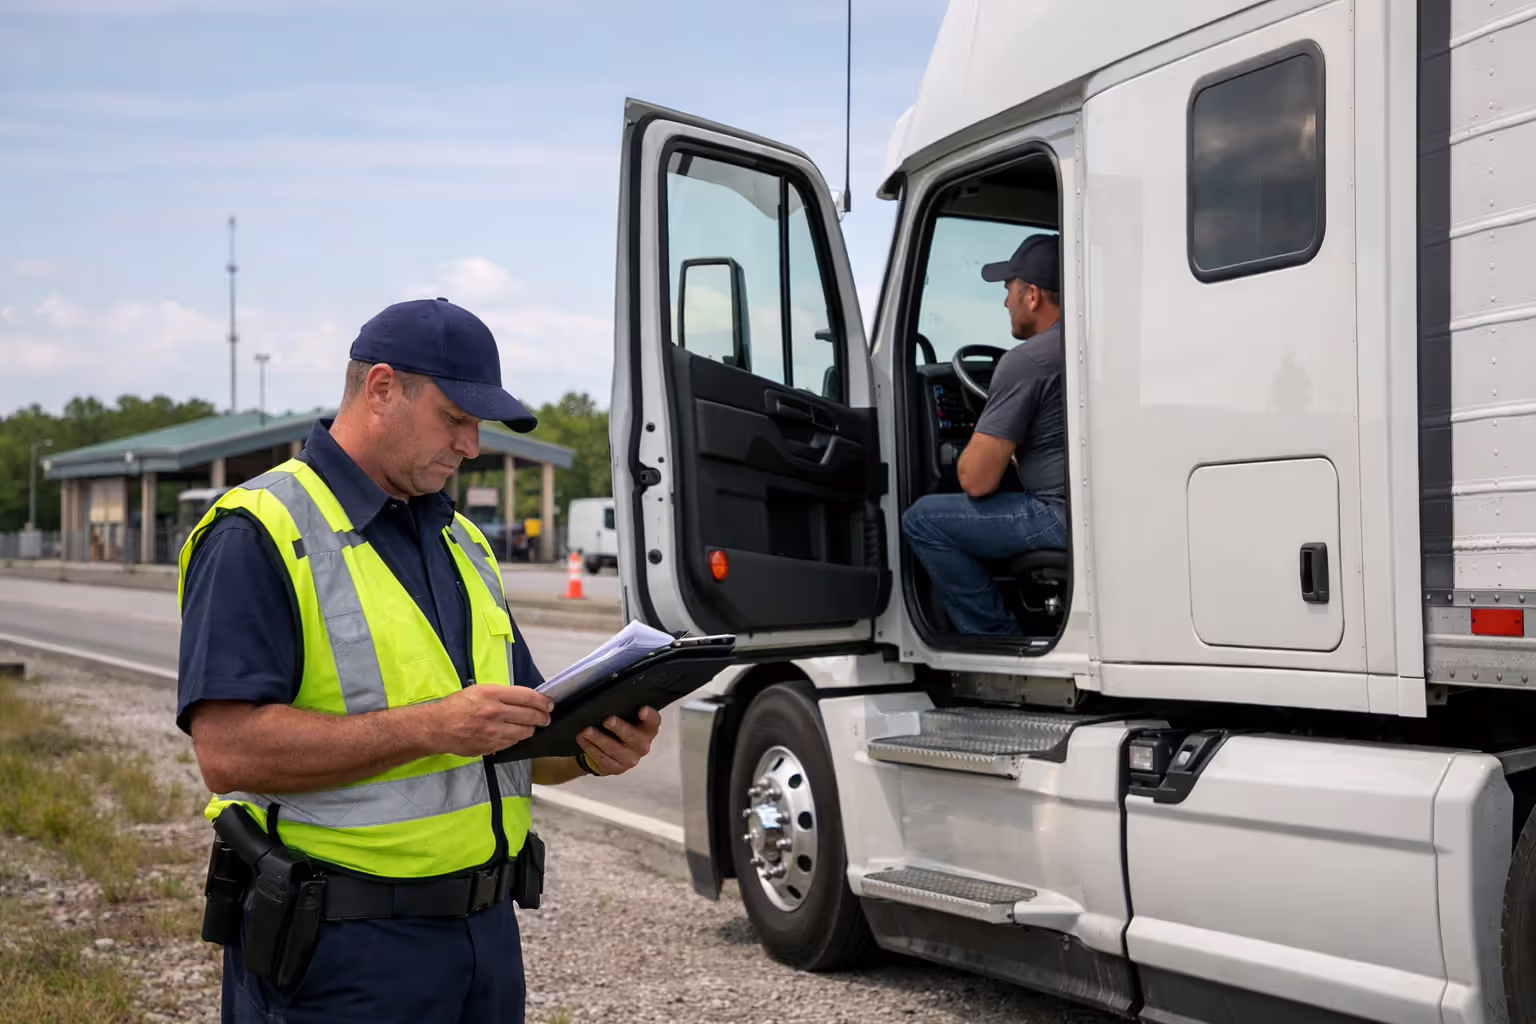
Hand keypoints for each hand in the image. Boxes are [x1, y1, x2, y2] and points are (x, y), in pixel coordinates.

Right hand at [430, 685, 552, 757]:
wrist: (437, 727)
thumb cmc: (457, 706)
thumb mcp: (479, 690)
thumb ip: (502, 694)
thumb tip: (525, 699)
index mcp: (492, 694)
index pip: (528, 696)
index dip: (543, 701)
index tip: (549, 704)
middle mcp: (495, 712)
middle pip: (531, 715)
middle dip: (543, 717)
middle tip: (545, 718)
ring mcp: (493, 731)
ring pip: (525, 732)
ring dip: (531, 729)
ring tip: (531, 726)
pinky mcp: (491, 746)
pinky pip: (513, 743)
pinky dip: (517, 738)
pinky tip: (515, 734)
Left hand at [577, 707, 660, 775]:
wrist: (614, 753)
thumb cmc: (621, 729)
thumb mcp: (627, 719)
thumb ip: (625, 711)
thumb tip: (610, 697)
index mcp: (648, 729)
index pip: (654, 721)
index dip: (650, 716)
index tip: (642, 709)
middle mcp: (643, 745)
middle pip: (632, 736)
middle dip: (619, 728)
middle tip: (607, 720)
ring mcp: (630, 759)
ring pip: (614, 749)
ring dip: (598, 739)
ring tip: (585, 731)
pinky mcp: (617, 768)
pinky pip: (602, 758)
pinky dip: (590, 748)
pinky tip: (582, 739)